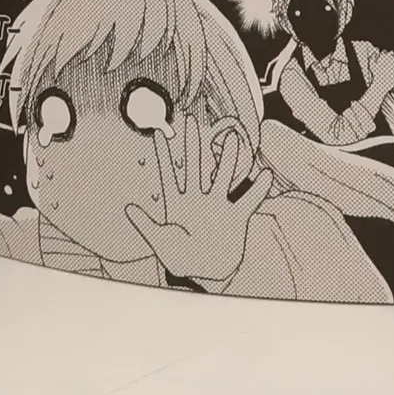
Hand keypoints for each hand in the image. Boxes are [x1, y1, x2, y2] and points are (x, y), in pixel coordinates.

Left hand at [124, 115, 274, 286]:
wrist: (206, 274)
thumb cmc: (180, 258)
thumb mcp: (159, 242)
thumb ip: (145, 225)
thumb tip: (128, 208)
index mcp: (177, 203)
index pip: (168, 174)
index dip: (163, 154)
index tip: (158, 133)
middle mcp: (198, 199)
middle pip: (195, 165)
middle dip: (192, 143)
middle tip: (190, 120)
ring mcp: (217, 206)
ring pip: (223, 176)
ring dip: (229, 158)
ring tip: (233, 137)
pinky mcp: (235, 218)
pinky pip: (248, 201)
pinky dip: (258, 190)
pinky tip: (266, 175)